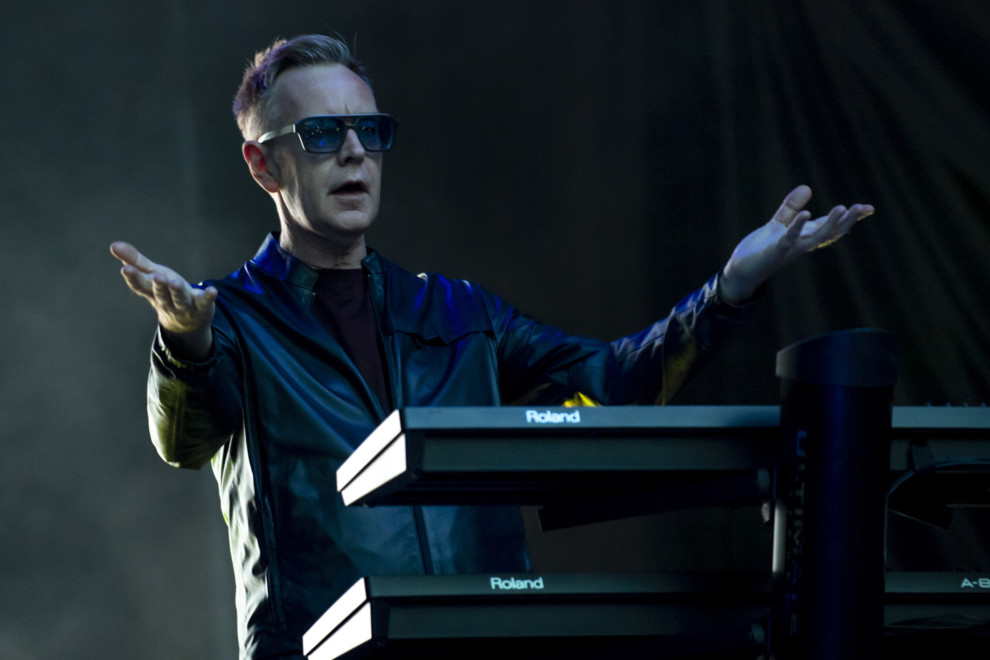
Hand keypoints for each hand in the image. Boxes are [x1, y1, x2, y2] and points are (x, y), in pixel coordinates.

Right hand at [110, 241, 216, 359]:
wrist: (186, 321)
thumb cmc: (165, 292)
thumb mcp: (151, 275)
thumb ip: (135, 260)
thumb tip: (113, 244)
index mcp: (151, 291)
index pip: (139, 285)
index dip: (133, 277)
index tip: (126, 268)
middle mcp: (166, 300)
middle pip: (160, 294)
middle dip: (158, 286)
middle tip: (157, 276)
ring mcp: (183, 306)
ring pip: (179, 300)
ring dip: (177, 292)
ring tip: (175, 282)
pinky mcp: (201, 308)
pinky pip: (204, 303)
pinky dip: (208, 297)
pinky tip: (212, 291)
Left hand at [719, 185, 873, 304]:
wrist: (740, 270)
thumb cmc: (761, 249)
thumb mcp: (778, 223)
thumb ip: (791, 207)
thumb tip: (808, 187)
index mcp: (804, 237)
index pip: (831, 226)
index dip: (849, 218)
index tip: (869, 208)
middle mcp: (802, 244)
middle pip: (830, 232)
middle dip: (847, 221)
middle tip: (863, 207)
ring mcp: (790, 250)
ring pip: (816, 238)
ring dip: (830, 224)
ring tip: (843, 208)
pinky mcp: (774, 252)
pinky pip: (789, 239)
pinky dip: (797, 227)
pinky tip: (806, 214)